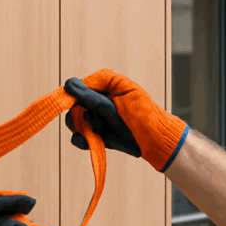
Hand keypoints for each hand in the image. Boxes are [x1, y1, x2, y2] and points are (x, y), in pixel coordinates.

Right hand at [64, 69, 188, 171]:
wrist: (156, 141)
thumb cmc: (145, 116)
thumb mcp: (120, 101)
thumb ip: (93, 95)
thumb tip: (69, 84)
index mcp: (107, 85)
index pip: (80, 85)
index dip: (75, 95)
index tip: (77, 104)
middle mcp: (100, 99)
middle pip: (73, 104)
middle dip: (79, 114)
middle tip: (92, 119)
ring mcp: (98, 116)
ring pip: (74, 121)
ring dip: (82, 128)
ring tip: (98, 130)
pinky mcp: (98, 133)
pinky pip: (80, 136)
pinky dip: (82, 140)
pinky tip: (91, 141)